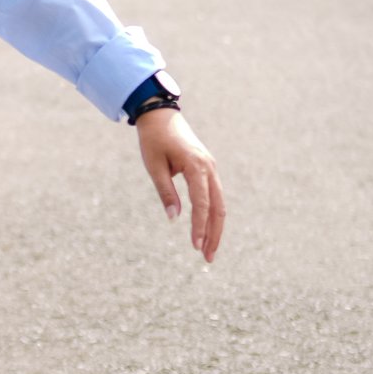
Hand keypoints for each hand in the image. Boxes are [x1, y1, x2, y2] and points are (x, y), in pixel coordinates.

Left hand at [136, 107, 224, 261]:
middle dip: (214, 234)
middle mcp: (209, 168)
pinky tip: (207, 230)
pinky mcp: (207, 169)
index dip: (199, 226)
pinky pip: (214, 196)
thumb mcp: (154, 166)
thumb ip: (165, 192)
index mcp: (196, 166)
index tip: (195, 246)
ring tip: (208, 250)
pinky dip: (212, 215)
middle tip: (207, 258)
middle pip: (218, 208)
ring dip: (215, 228)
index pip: (202, 203)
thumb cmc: (153, 140)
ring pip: (219, 204)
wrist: (160, 115)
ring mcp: (211, 168)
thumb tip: (174, 218)